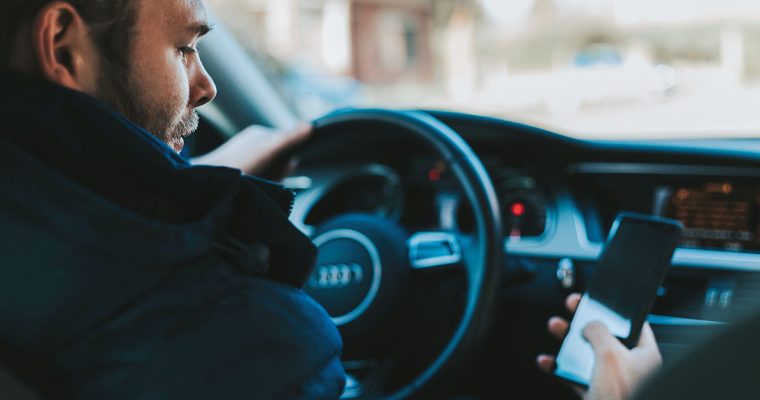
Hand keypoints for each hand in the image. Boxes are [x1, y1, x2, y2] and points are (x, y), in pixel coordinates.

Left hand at [192, 124, 311, 180]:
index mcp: (259, 135)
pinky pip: (260, 180)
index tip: (287, 164)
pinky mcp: (240, 174)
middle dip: (281, 171)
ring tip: (259, 182)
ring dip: (272, 180)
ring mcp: (246, 160)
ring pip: (271, 171)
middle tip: (270, 176)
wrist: (208, 183)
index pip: (287, 141)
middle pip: (280, 159)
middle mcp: (252, 145)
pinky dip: (262, 185)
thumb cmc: (238, 163)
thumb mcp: (268, 150)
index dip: (291, 155)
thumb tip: (310, 126)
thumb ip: (289, 138)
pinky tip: (254, 186)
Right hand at [536, 294, 662, 399]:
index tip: (598, 300)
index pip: (633, 324)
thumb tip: (591, 325)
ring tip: (555, 328)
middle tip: (571, 308)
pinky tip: (548, 362)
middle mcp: (630, 368)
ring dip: (568, 342)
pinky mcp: (597, 395)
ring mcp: (612, 383)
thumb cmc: (622, 398)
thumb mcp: (610, 355)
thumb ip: (599, 332)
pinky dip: (559, 368)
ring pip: (587, 355)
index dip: (614, 310)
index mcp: (644, 356)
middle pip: (605, 337)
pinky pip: (575, 377)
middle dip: (584, 322)